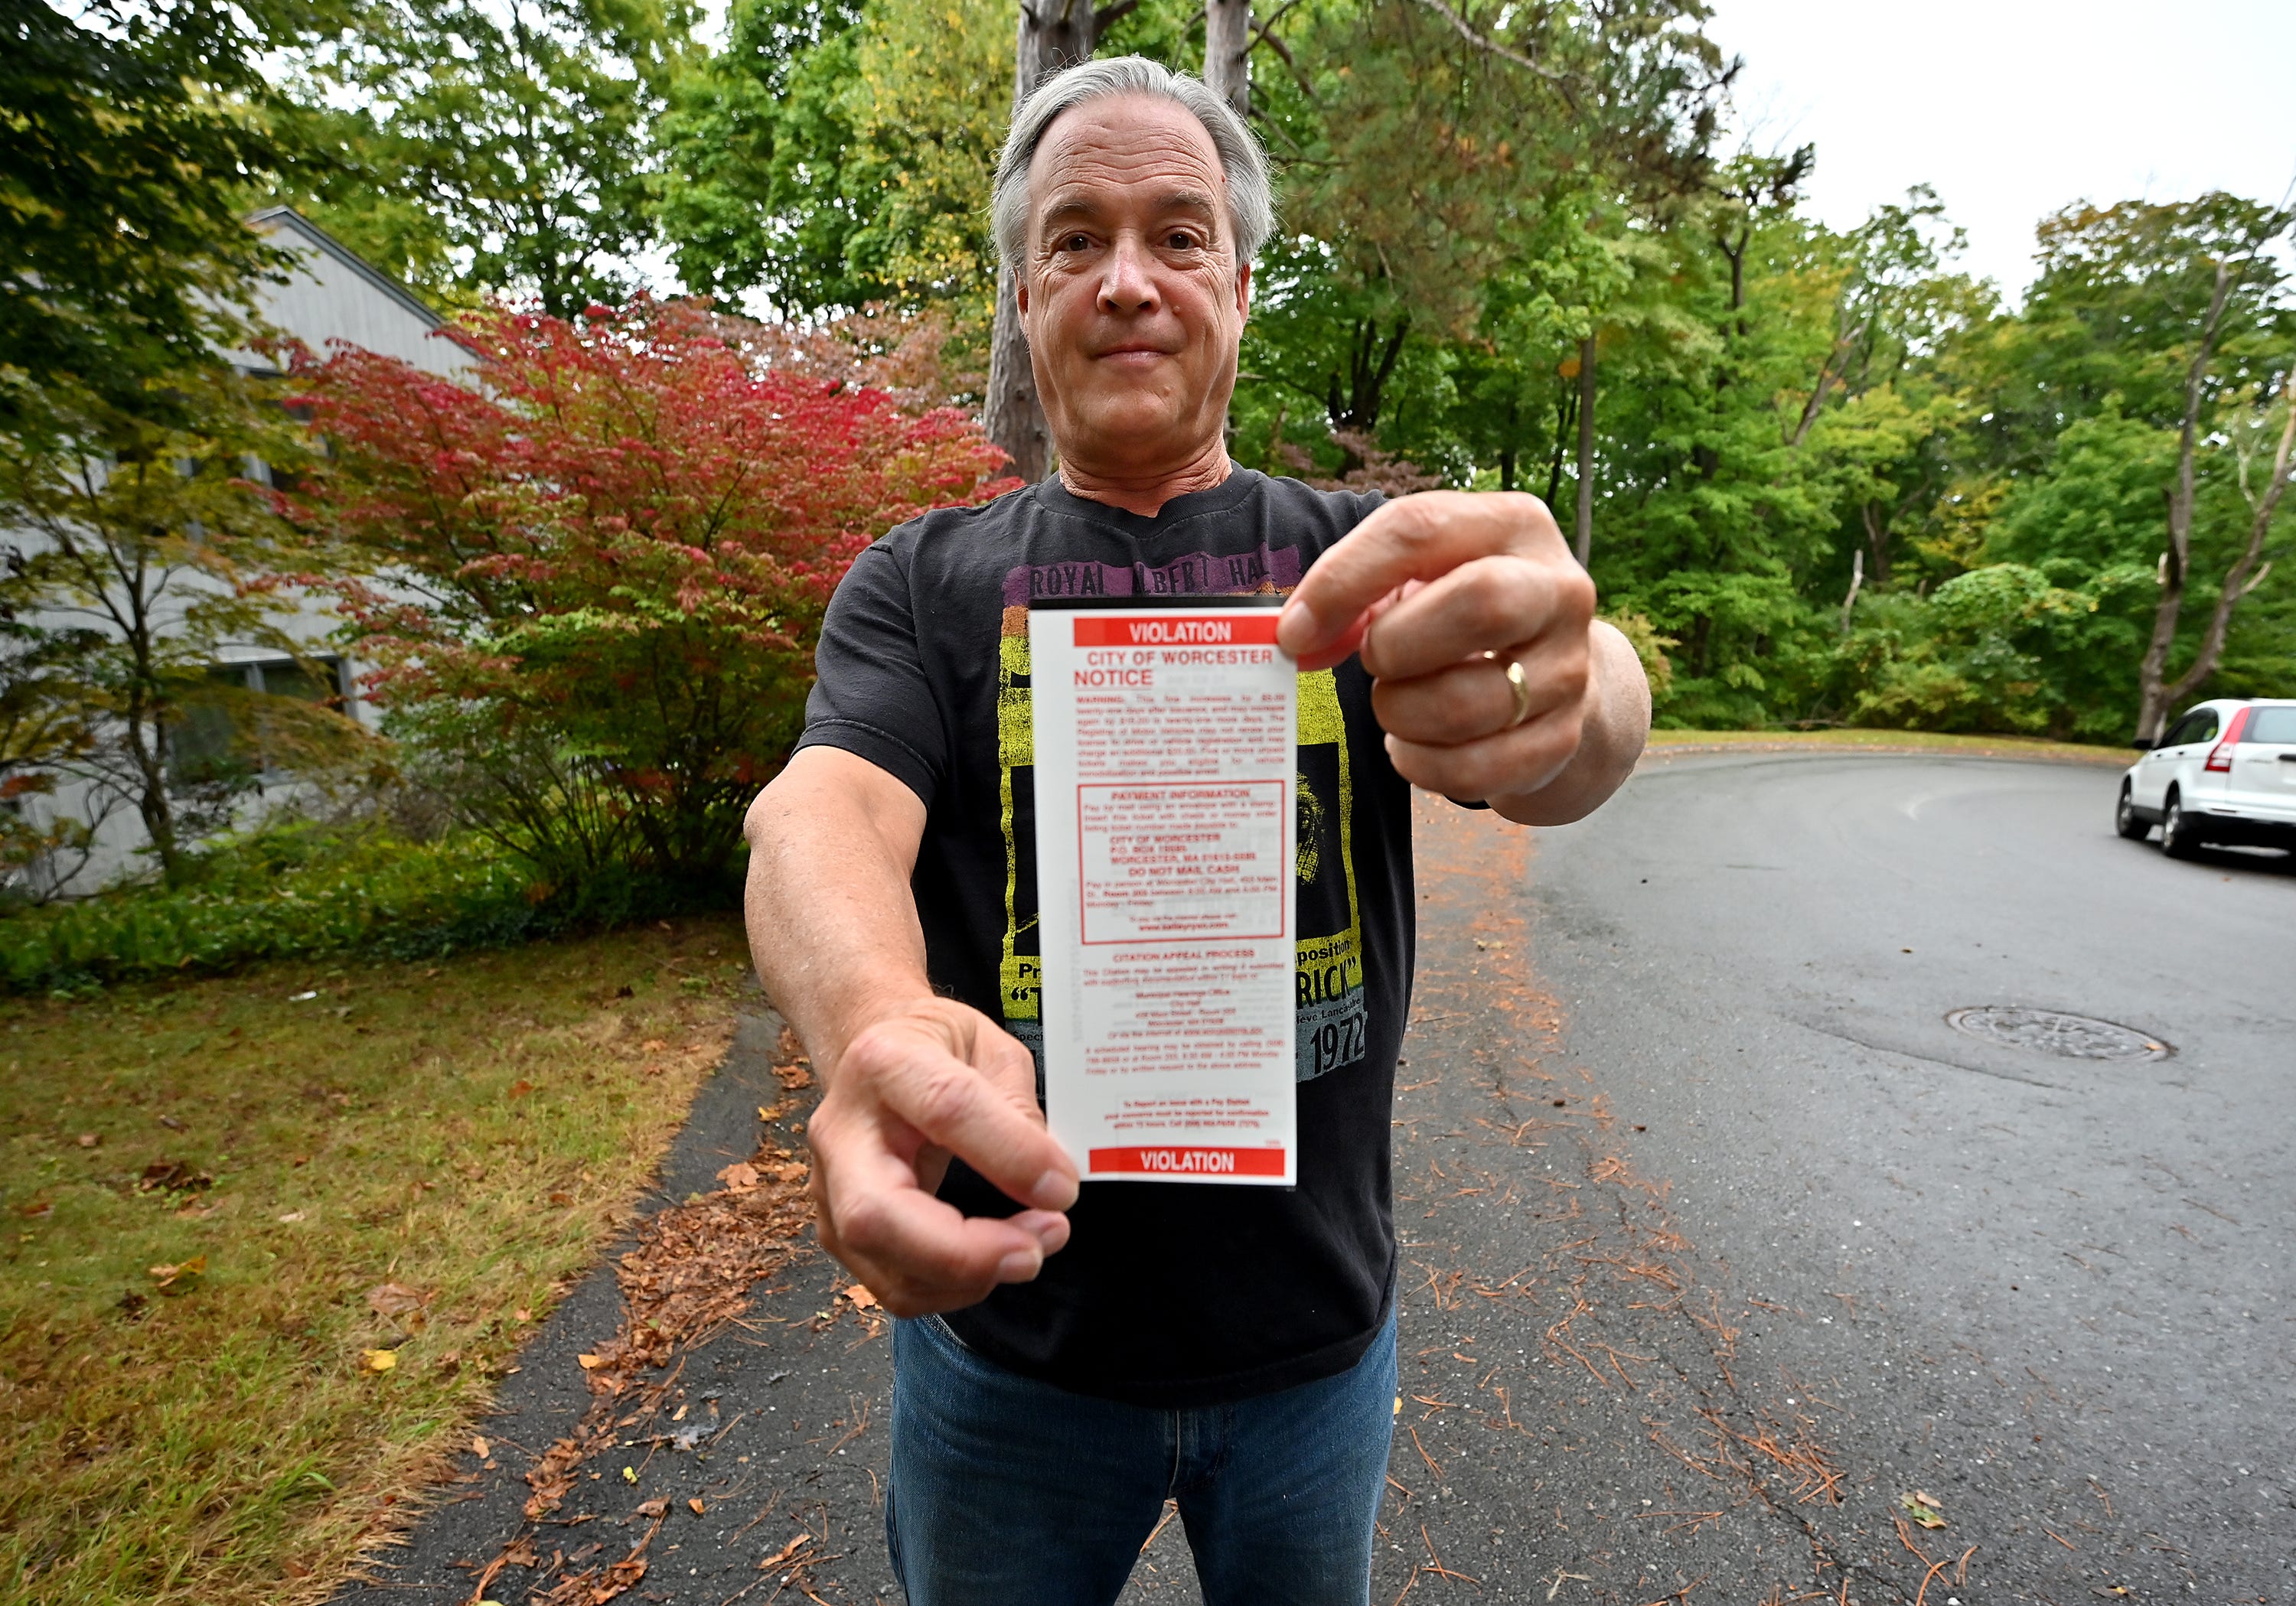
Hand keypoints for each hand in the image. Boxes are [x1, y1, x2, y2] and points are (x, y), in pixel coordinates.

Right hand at [806, 997, 1078, 1316]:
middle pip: (876, 1214)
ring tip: (1030, 1248)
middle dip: (963, 1252)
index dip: (1010, 1155)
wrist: (874, 1053)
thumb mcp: (991, 1048)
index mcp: (885, 1062)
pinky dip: (954, 1288)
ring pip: (884, 1268)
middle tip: (1035, 1250)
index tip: (1062, 1188)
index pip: (945, 1109)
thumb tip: (1048, 1183)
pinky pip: (896, 1287)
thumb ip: (1018, 1107)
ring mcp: (830, 1190)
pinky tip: (993, 1259)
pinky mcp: (840, 1233)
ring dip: (968, 1279)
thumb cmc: (935, 1048)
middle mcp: (841, 1131)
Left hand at [1277, 491, 1601, 806]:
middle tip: (1372, 662)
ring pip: (1468, 703)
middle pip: (1480, 604)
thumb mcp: (1417, 578)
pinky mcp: (1561, 739)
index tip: (1293, 631)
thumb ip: (1354, 594)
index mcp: (1514, 525)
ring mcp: (1569, 668)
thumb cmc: (1460, 611)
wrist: (1551, 674)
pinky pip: (1472, 768)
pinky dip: (1420, 764)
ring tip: (1395, 705)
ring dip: (1401, 713)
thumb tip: (1296, 638)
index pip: (1420, 528)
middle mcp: (1558, 589)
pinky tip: (1414, 745)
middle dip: (1396, 645)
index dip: (1343, 580)